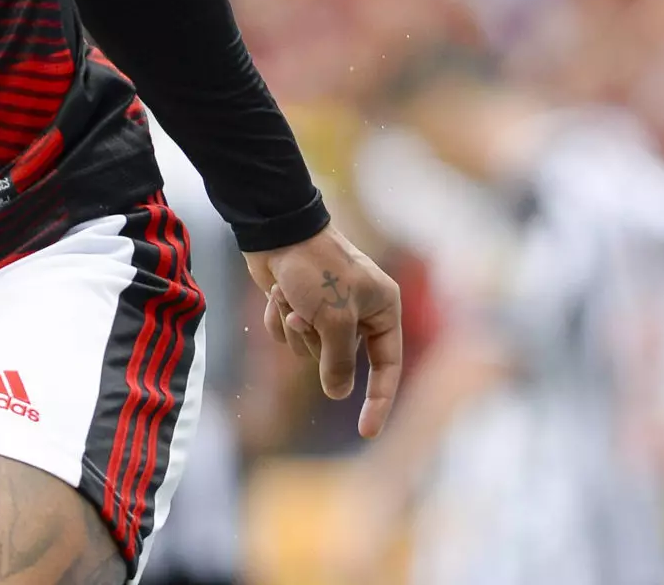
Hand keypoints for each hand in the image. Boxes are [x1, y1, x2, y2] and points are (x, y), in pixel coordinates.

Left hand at [245, 227, 404, 437]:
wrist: (276, 230)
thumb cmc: (315, 269)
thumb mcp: (335, 319)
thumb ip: (339, 362)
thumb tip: (338, 394)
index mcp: (382, 308)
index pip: (387, 365)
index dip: (378, 400)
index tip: (367, 432)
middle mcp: (359, 311)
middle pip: (340, 360)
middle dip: (316, 344)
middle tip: (304, 316)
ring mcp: (327, 310)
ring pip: (310, 350)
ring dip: (295, 330)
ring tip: (289, 300)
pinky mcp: (299, 305)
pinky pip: (288, 335)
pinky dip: (278, 320)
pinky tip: (276, 295)